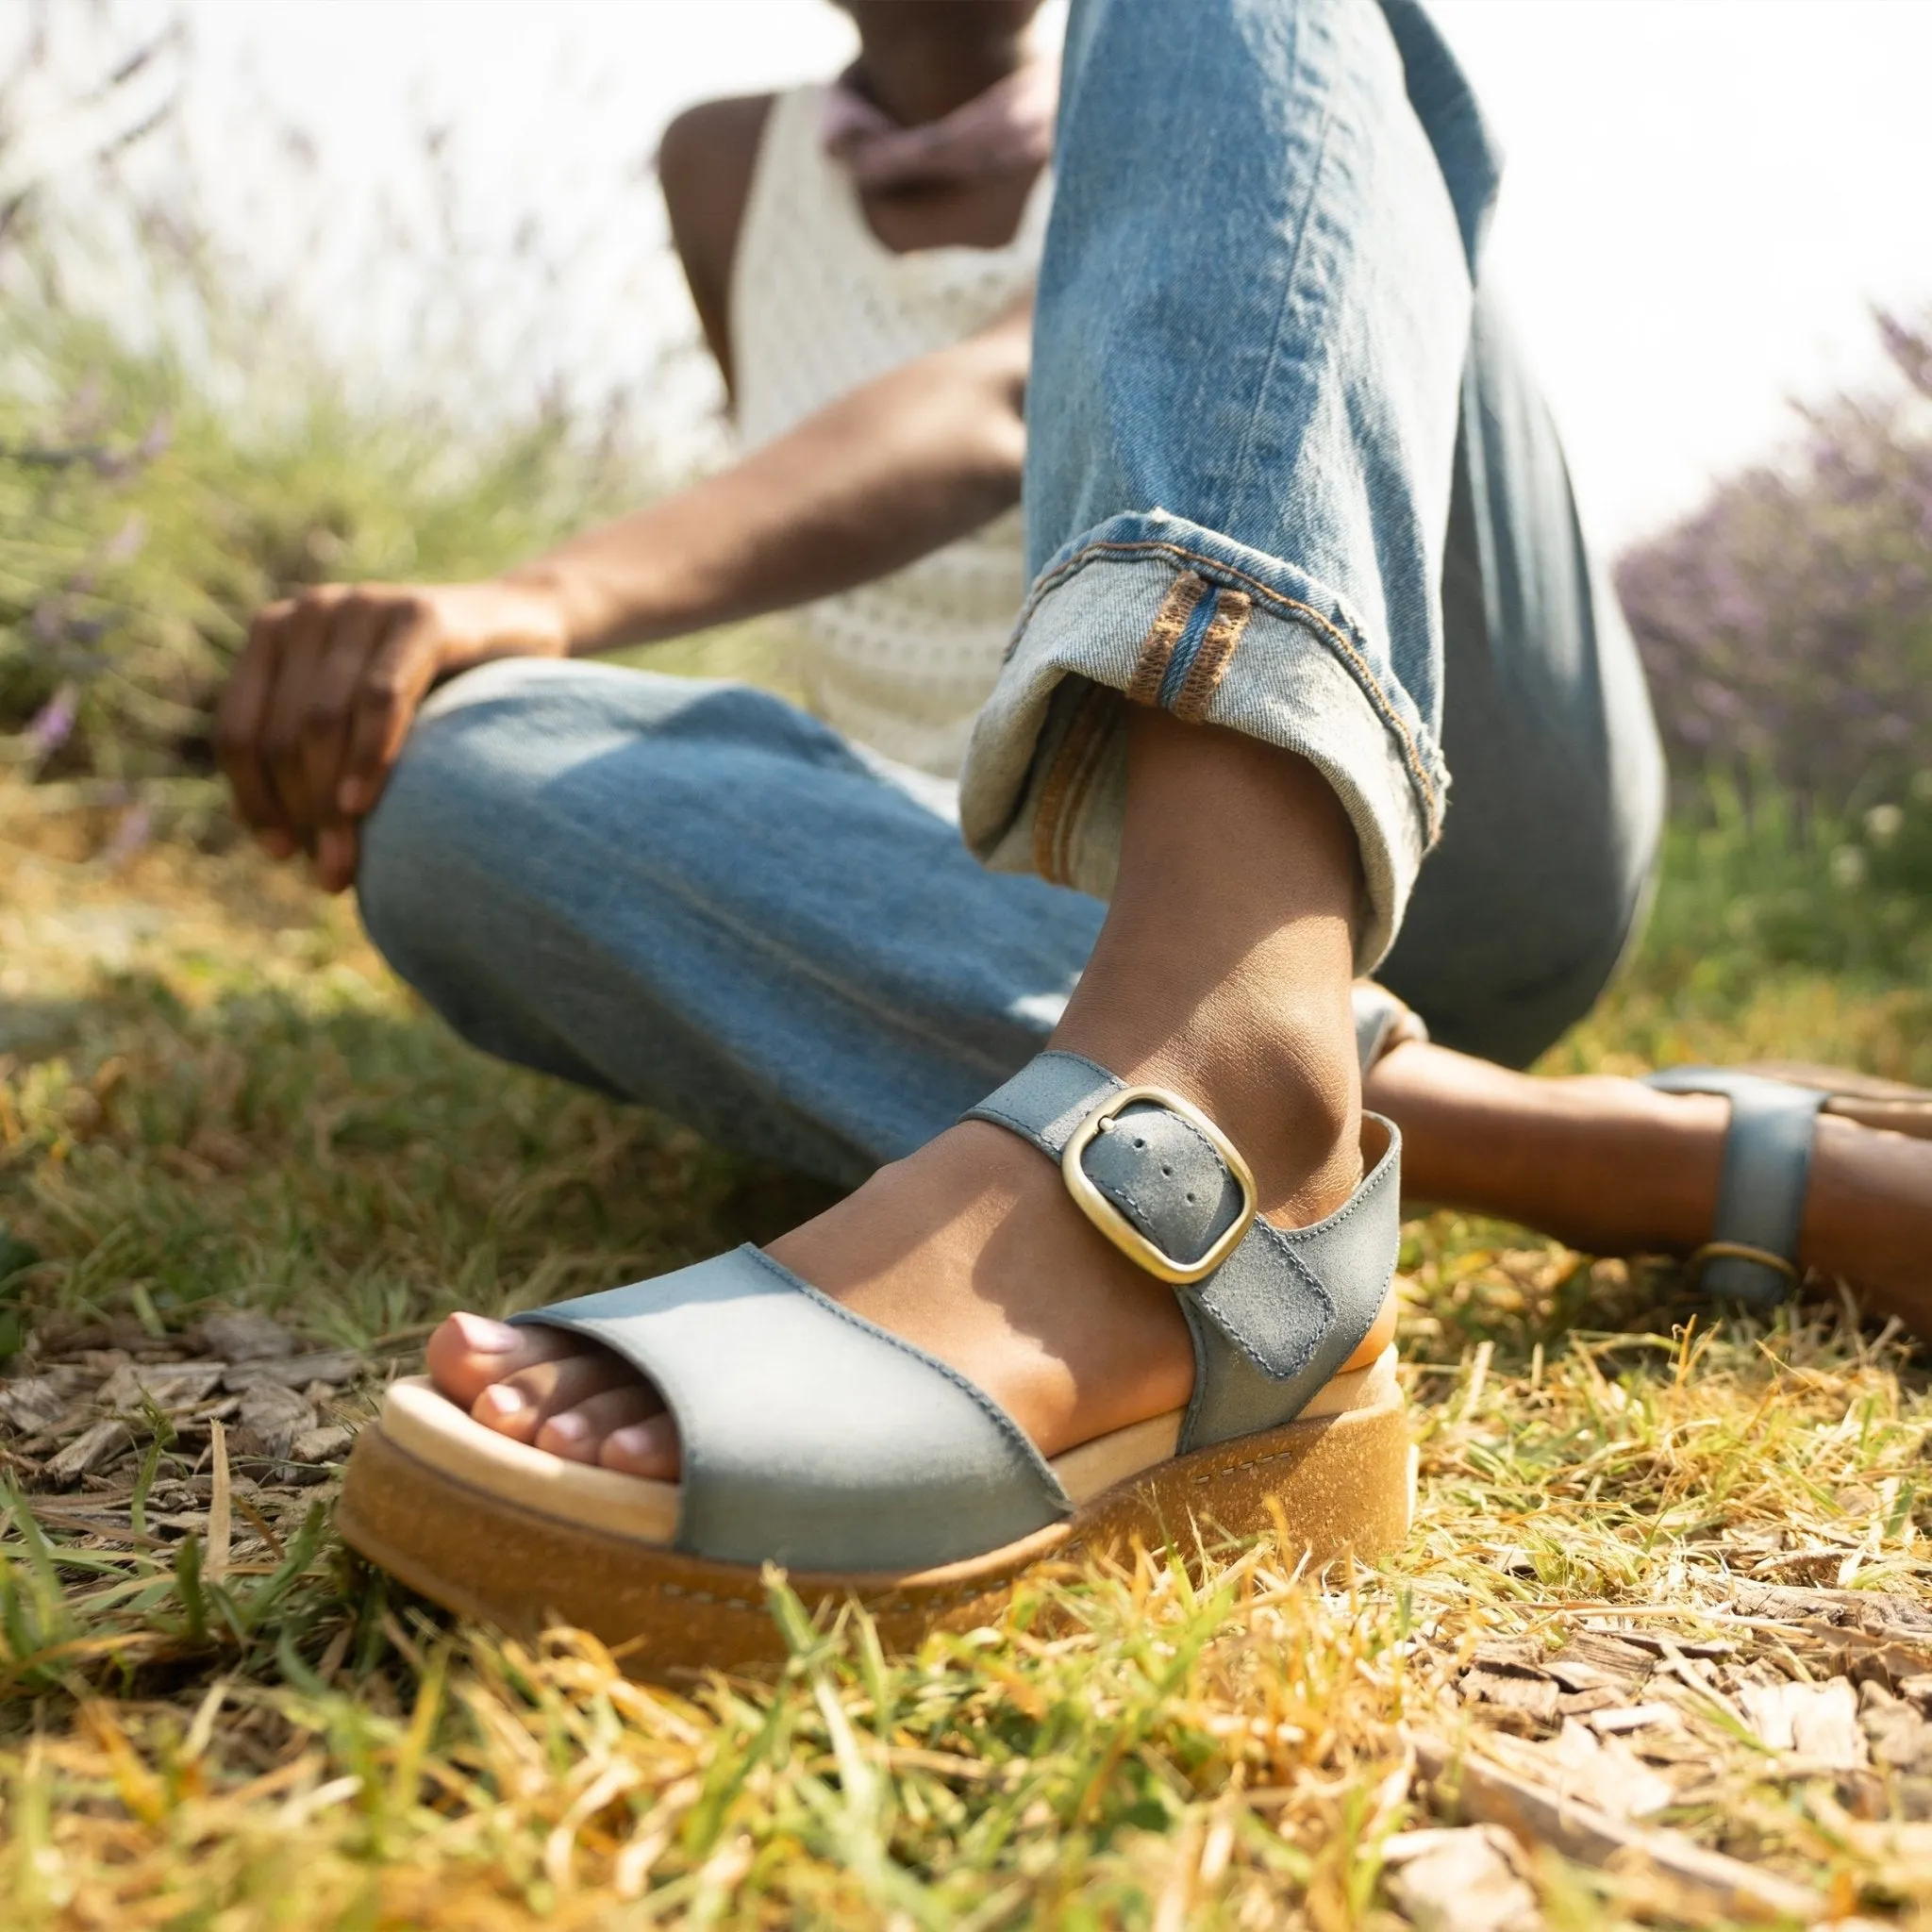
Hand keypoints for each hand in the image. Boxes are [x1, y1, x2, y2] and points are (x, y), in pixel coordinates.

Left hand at [214, 577, 570, 891]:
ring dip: (328, 804)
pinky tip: (363, 806)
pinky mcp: (418, 615)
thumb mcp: (363, 720)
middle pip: (282, 733)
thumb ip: (317, 756)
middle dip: (300, 814)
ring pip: (323, 722)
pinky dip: (367, 757)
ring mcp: (363, 606)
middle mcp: (312, 611)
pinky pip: (379, 697)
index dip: (252, 798)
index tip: (281, 854)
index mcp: (276, 634)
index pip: (239, 729)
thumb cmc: (442, 690)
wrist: (523, 628)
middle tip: (331, 877)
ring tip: (345, 865)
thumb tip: (277, 845)